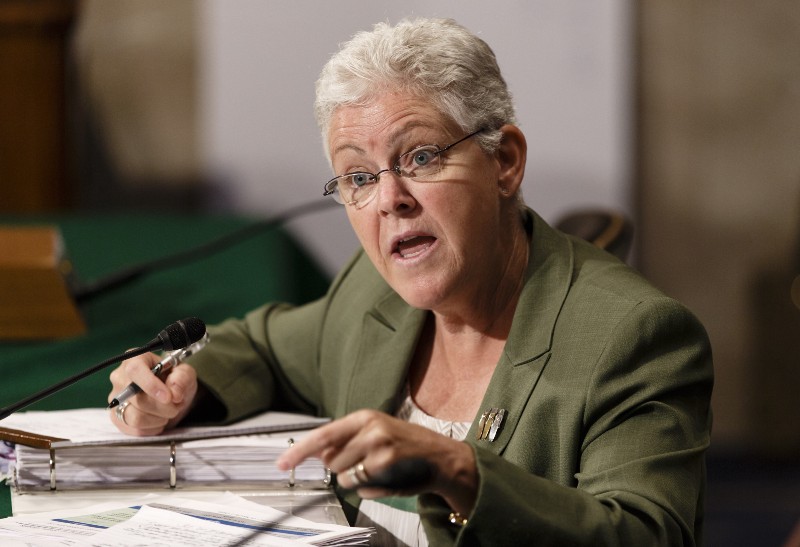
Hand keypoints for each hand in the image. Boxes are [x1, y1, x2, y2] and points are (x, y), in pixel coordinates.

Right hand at [107, 353, 197, 435]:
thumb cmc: (174, 380)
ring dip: (159, 418)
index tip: (169, 398)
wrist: (170, 396)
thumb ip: (182, 378)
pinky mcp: (116, 417)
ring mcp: (115, 399)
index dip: (151, 385)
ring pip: (136, 417)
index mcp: (136, 359)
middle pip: (137, 398)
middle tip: (176, 404)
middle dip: (163, 407)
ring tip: (168, 411)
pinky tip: (159, 419)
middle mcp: (120, 377)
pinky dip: (153, 427)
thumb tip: (174, 392)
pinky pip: (135, 429)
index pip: (135, 370)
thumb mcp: (185, 373)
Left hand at [276, 409, 477, 514]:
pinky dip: (370, 488)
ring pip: (343, 476)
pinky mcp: (387, 463)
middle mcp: (369, 427)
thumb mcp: (375, 435)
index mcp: (363, 417)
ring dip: (356, 479)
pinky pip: (360, 487)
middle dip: (341, 468)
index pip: (322, 434)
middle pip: (330, 460)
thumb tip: (318, 455)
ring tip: (379, 470)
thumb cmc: (406, 447)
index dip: (299, 451)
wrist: (442, 457)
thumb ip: (346, 443)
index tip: (281, 463)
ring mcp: (378, 444)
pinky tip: (387, 479)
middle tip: (365, 463)